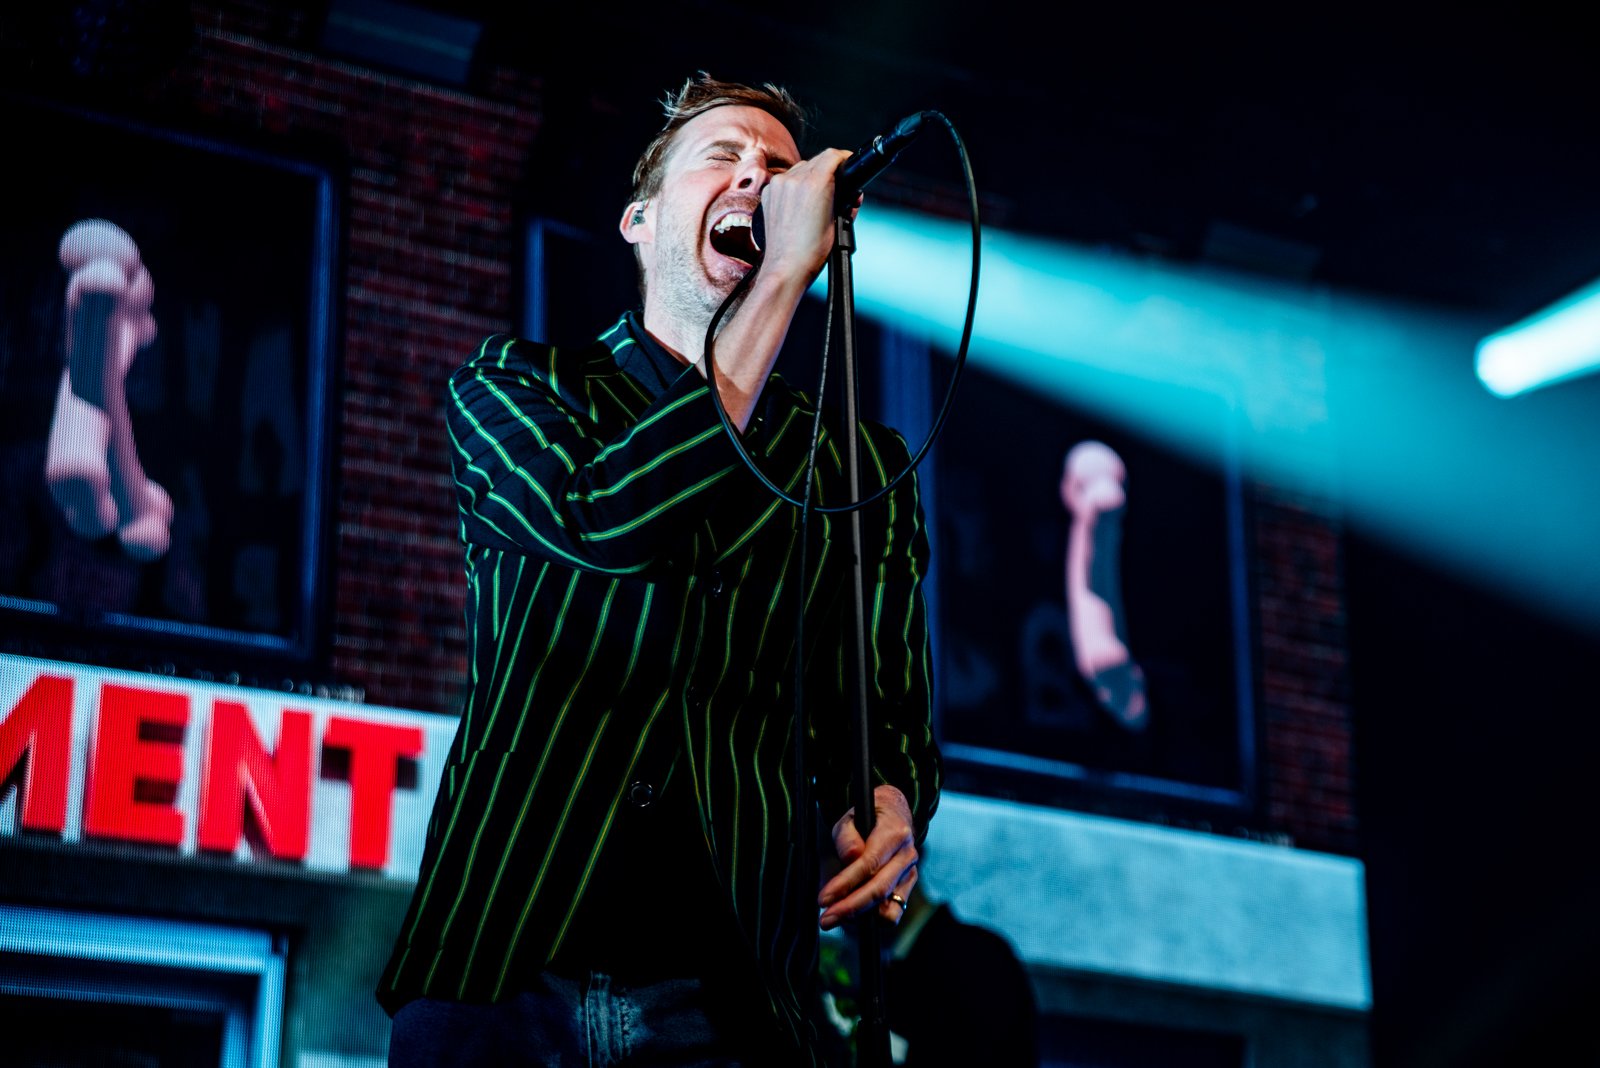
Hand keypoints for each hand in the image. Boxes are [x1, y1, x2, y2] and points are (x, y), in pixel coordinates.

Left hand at [757, 147, 850, 285]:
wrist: (787, 267)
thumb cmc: (811, 251)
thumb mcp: (839, 223)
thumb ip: (844, 201)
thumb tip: (850, 193)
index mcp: (815, 185)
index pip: (832, 156)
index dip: (844, 158)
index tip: (847, 163)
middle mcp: (794, 180)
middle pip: (817, 160)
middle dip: (830, 171)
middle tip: (837, 188)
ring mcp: (778, 186)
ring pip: (801, 168)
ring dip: (812, 177)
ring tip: (819, 199)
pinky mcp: (768, 193)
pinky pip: (786, 180)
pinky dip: (796, 186)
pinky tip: (801, 203)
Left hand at [818, 784, 917, 928]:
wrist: (894, 815)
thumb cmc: (866, 817)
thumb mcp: (850, 817)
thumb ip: (847, 836)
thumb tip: (851, 858)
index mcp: (894, 833)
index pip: (869, 863)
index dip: (846, 883)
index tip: (824, 898)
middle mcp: (907, 855)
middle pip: (879, 889)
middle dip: (850, 908)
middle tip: (825, 920)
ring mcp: (910, 873)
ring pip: (888, 906)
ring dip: (859, 917)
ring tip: (836, 917)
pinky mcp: (908, 887)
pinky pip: (893, 912)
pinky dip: (874, 918)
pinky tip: (855, 915)